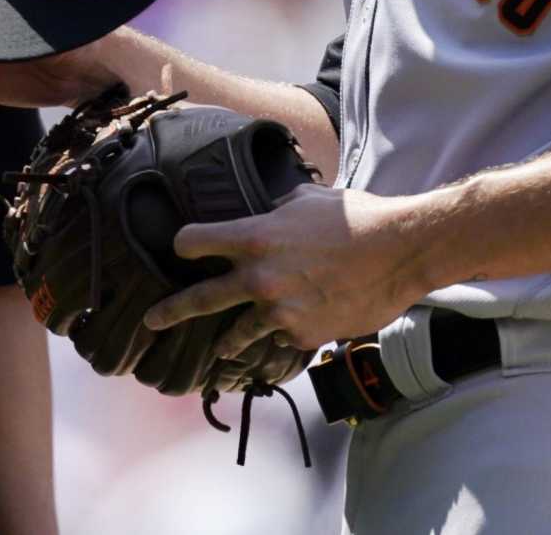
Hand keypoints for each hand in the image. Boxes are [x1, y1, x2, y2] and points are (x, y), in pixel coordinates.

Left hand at [140, 184, 426, 357]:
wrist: (399, 252)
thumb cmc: (357, 217)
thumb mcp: (306, 200)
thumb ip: (275, 211)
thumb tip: (267, 213)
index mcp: (255, 237)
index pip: (194, 241)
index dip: (186, 244)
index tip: (182, 248)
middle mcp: (259, 278)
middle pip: (198, 300)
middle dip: (169, 311)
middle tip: (151, 321)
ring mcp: (280, 313)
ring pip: (239, 333)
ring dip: (228, 340)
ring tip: (219, 349)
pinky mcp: (304, 336)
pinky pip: (284, 338)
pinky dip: (288, 333)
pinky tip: (303, 324)